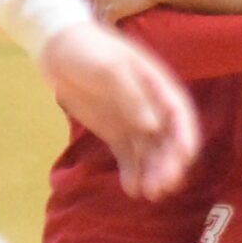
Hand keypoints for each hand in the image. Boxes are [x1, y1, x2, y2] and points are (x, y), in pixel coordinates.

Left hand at [40, 21, 198, 199]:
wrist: (56, 48)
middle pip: (168, 138)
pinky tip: (131, 189)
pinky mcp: (116, 132)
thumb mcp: (109, 68)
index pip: (179, 113)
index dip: (185, 135)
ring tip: (149, 194)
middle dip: (169, 163)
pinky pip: (128, 156)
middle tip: (162, 186)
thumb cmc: (87, 50)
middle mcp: (151, 106)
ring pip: (150, 152)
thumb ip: (131, 95)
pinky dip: (133, 172)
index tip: (185, 157)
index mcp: (156, 84)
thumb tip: (153, 126)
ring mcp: (133, 120)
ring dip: (153, 173)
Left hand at [88, 0, 194, 23]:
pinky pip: (105, 25)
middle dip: (99, 11)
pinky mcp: (112, 13)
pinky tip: (115, 34)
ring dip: (103, 22)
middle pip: (93, 4)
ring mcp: (105, 1)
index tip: (105, 3)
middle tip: (108, 18)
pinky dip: (109, 30)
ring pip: (98, 16)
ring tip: (110, 29)